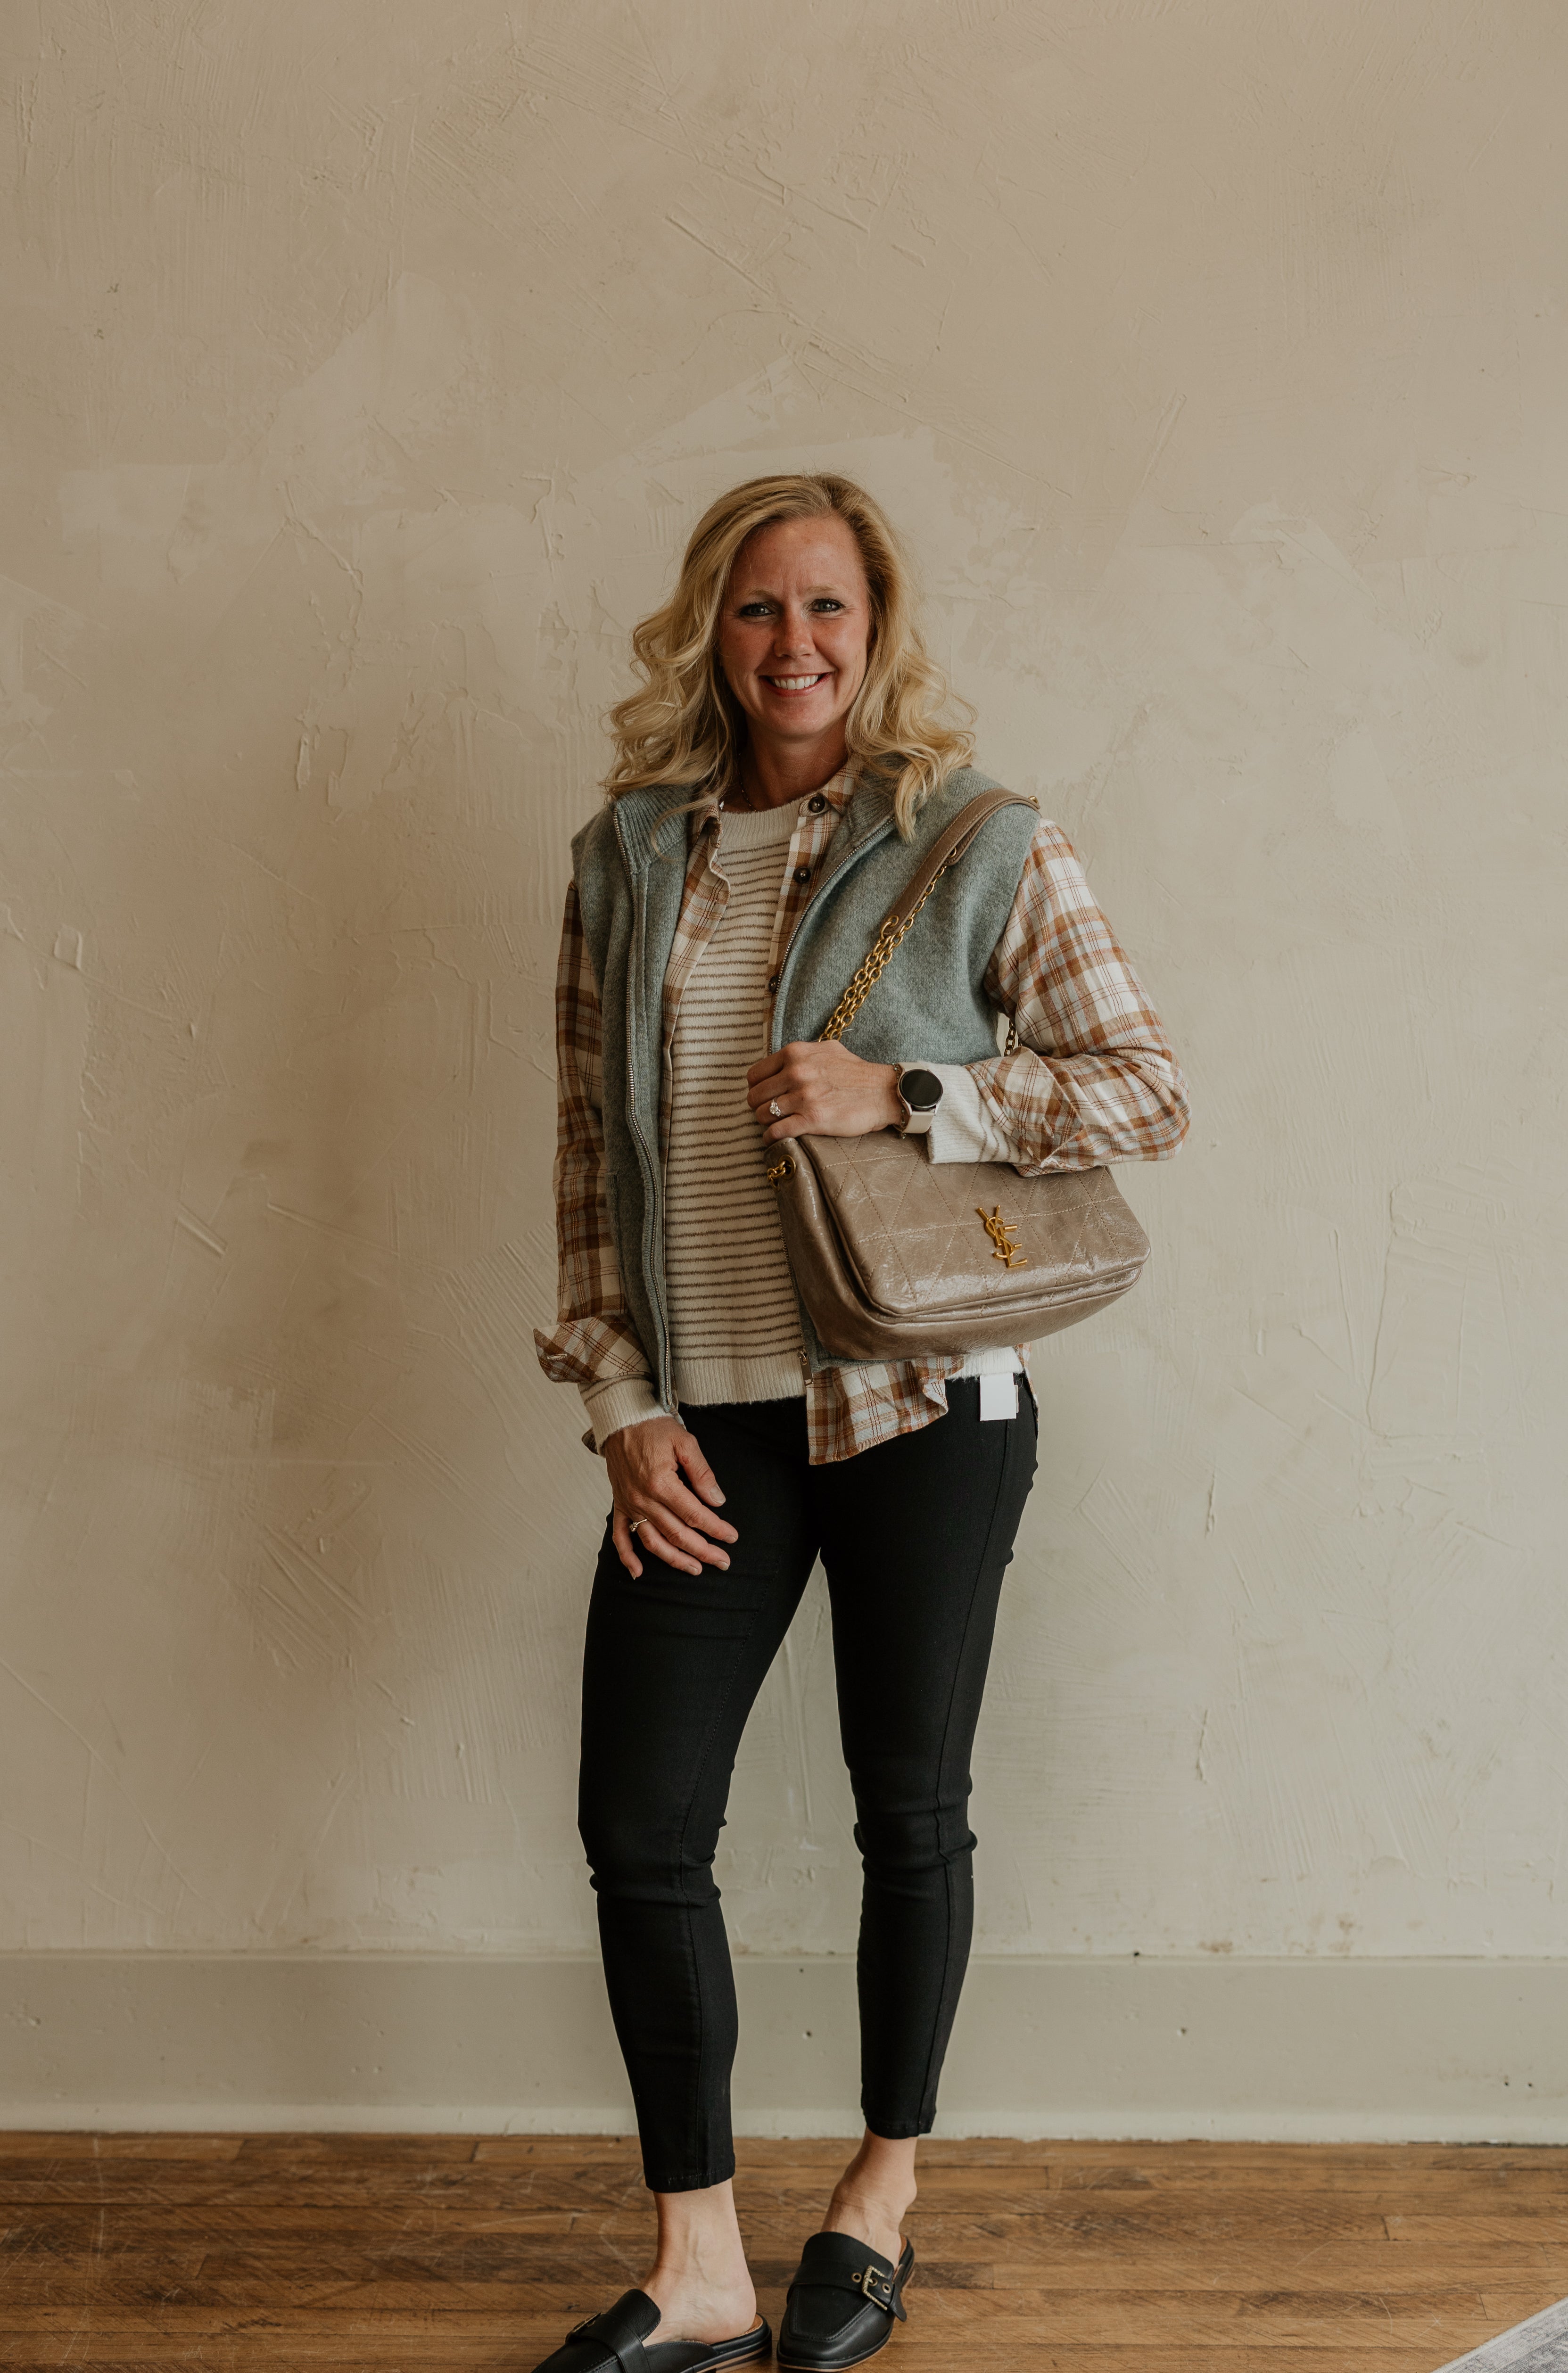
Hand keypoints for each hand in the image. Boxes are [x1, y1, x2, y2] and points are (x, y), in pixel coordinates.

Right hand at [606, 1416, 738, 1578]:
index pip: (694, 1514)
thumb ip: (702, 1473)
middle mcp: (644, 1498)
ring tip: (695, 1569)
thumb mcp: (685, 1442)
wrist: (621, 1419)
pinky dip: (627, 1557)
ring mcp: (629, 1504)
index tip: (731, 1537)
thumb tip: (717, 1500)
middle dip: (703, 1551)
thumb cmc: (654, 1428)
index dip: (715, 1528)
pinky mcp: (620, 1504)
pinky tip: (638, 1573)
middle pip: (677, 1533)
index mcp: (661, 1483)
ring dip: (674, 1559)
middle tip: (723, 1562)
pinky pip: (620, 1536)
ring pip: (653, 1541)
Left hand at [747, 1041, 902, 1143]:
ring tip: (775, 1125)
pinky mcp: (811, 1119)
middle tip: (769, 1113)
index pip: (755, 1075)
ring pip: (762, 1115)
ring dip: (766, 1123)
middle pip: (755, 1096)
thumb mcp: (826, 1050)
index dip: (756, 1088)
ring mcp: (803, 1096)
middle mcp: (795, 1072)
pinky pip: (776, 1132)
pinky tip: (774, 1139)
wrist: (882, 1092)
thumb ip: (802, 1054)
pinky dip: (771, 1138)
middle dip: (759, 1107)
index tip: (764, 1095)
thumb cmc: (856, 1073)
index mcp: (795, 1054)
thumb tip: (784, 1062)